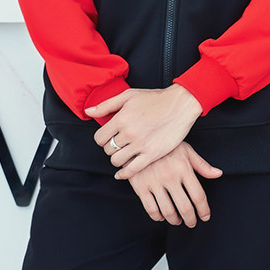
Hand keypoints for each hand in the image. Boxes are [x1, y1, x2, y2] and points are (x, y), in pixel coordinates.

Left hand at [87, 85, 202, 178]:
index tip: (110, 137)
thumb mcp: (130, 95)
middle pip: (108, 150)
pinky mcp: (152, 154)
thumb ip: (107, 104)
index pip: (99, 138)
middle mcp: (129, 133)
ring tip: (125, 152)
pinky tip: (122, 173)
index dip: (103, 138)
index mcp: (121, 118)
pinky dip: (124, 174)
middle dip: (112, 147)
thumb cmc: (156, 98)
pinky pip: (131, 170)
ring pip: (116, 161)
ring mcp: (140, 145)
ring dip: (118, 158)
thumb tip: (88, 112)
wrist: (181, 104)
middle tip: (120, 143)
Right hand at [128, 142, 221, 227]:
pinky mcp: (141, 188)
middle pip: (184, 206)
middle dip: (191, 219)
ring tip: (178, 220)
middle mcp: (170, 177)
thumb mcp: (186, 151)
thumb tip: (218, 174)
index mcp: (184, 168)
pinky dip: (158, 217)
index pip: (198, 195)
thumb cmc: (167, 147)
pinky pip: (151, 209)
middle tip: (192, 223)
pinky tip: (162, 216)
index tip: (205, 216)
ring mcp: (155, 183)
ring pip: (168, 211)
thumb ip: (202, 165)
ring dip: (175, 220)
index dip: (203, 209)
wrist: (140, 142)